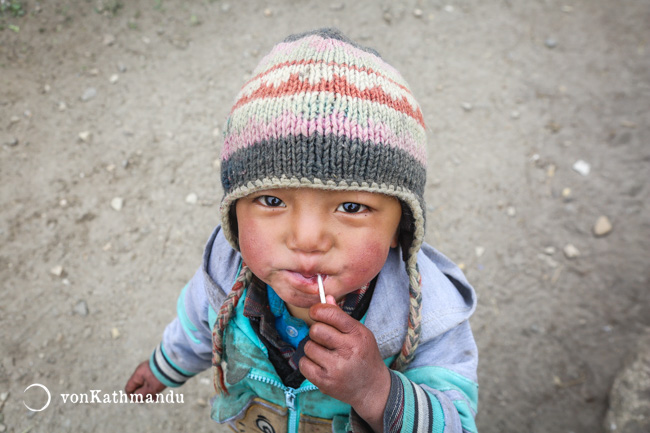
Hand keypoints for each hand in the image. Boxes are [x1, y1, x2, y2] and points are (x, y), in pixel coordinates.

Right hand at [125, 360, 166, 397]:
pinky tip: (158, 393)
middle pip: (137, 386)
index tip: (139, 400)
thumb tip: (135, 398)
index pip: (128, 388)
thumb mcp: (151, 389)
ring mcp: (147, 370)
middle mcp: (141, 371)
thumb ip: (141, 394)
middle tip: (150, 399)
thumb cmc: (161, 377)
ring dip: (148, 392)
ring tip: (156, 398)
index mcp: (138, 375)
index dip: (132, 396)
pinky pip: (150, 380)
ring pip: (144, 384)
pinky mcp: (154, 370)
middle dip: (142, 394)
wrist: (173, 364)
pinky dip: (152, 387)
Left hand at [299, 298, 390, 431]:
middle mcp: (348, 350)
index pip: (331, 314)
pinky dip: (308, 363)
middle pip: (316, 330)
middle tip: (324, 339)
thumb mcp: (359, 333)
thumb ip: (341, 316)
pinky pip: (303, 364)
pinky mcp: (325, 382)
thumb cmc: (364, 356)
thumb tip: (325, 297)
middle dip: (316, 332)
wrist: (372, 388)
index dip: (318, 310)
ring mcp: (336, 368)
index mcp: (357, 334)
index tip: (315, 313)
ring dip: (313, 349)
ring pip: (308, 347)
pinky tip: (320, 365)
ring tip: (325, 354)